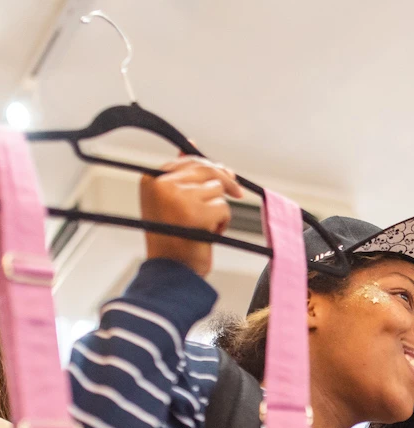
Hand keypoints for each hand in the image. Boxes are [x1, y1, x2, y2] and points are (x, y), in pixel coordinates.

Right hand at [139, 157, 242, 276]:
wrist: (172, 272)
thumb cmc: (173, 239)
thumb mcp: (171, 202)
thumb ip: (182, 175)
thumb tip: (192, 143)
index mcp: (151, 179)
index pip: (188, 161)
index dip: (211, 168)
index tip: (226, 175)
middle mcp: (162, 184)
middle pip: (206, 169)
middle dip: (225, 181)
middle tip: (237, 192)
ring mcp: (178, 198)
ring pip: (217, 190)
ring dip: (219, 209)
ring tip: (205, 227)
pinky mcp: (196, 213)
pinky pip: (223, 208)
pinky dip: (223, 222)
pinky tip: (210, 234)